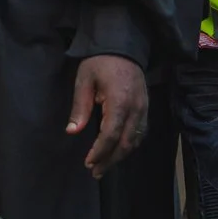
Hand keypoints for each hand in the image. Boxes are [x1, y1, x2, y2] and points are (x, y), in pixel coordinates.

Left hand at [67, 54, 147, 177]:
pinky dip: (130, 145)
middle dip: (110, 160)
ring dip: (120, 156)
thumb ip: (80, 107)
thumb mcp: (84, 81)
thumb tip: (72, 132)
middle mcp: (136, 109)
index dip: (100, 151)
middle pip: (126, 143)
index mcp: (119, 102)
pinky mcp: (146, 108)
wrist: (123, 46)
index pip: (111, 135)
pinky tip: (119, 151)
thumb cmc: (99, 62)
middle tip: (95, 171)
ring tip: (104, 166)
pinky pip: (141, 132)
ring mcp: (144, 109)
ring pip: (135, 140)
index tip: (88, 162)